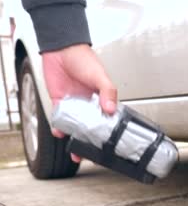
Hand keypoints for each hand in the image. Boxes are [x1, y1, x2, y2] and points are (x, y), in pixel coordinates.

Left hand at [42, 44, 116, 162]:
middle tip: (92, 156)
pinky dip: (59, 127)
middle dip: (91, 142)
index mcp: (103, 100)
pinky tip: (60, 133)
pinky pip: (60, 118)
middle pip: (91, 127)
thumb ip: (108, 92)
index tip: (109, 146)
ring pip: (76, 126)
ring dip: (75, 139)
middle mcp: (89, 104)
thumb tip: (110, 110)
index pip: (108, 120)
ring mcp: (74, 104)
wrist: (61, 49)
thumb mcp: (101, 76)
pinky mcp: (60, 102)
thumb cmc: (84, 60)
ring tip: (76, 153)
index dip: (108, 134)